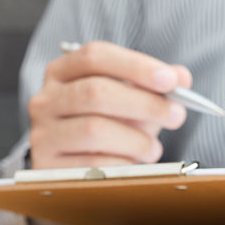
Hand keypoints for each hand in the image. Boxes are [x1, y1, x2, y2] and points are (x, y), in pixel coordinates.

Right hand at [28, 41, 191, 168]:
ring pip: (93, 130)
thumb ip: (153, 86)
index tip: (170, 81)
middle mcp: (45, 99)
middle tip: (176, 115)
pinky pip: (91, 164)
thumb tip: (181, 77)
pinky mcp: (46, 166)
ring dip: (135, 139)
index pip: (95, 56)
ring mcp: (43, 133)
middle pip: (95, 92)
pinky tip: (133, 164)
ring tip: (153, 148)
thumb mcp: (127, 100)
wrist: (71, 167)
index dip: (135, 66)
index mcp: (61, 72)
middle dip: (144, 103)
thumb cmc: (104, 125)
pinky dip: (121, 163)